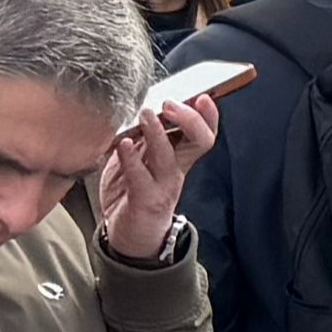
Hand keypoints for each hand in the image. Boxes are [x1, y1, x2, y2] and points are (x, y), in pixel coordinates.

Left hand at [93, 90, 216, 263]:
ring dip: (157, 133)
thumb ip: (141, 137)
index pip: (204, 133)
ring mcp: (163, 187)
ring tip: (145, 115)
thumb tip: (136, 106)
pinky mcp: (144, 201)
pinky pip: (140, 177)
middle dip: (189, 118)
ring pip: (169, 156)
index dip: (208, 115)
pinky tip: (123, 144)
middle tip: (170, 103)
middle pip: (199, 141)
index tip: (202, 95)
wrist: (128, 236)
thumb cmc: (132, 192)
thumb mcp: (141, 158)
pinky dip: (131, 158)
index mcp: (179, 157)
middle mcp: (176, 170)